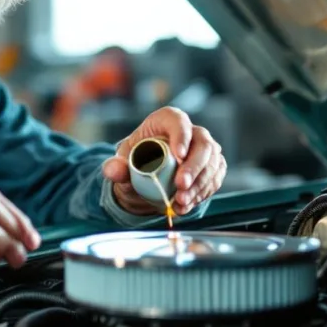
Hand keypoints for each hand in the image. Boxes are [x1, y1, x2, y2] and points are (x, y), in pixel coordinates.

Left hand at [102, 107, 226, 215]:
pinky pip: (214, 179)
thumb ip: (116, 167)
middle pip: (203, 144)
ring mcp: (205, 150)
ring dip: (199, 185)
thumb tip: (112, 171)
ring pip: (212, 163)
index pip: (178, 121)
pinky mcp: (212, 167)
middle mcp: (191, 132)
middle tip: (180, 186)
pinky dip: (202, 194)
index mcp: (165, 121)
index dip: (182, 136)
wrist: (147, 178)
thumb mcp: (123, 163)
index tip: (179, 155)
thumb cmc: (136, 161)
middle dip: (194, 167)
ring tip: (180, 202)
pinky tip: (186, 205)